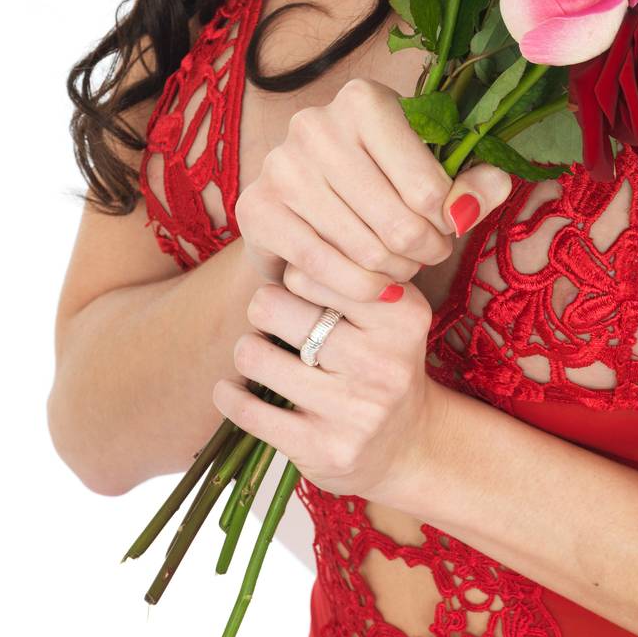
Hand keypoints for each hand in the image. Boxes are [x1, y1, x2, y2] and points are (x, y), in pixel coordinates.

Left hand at [215, 77, 513, 501]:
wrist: (407, 444)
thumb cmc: (384, 352)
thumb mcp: (395, 300)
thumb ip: (371, 247)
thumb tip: (341, 183)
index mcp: (403, 314)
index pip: (314, 265)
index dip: (298, 272)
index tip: (305, 281)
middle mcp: (385, 363)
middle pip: (274, 307)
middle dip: (265, 310)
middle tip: (276, 317)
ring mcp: (355, 413)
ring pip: (255, 355)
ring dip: (249, 352)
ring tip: (263, 352)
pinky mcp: (323, 453)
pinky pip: (246, 410)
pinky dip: (230, 396)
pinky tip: (234, 389)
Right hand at [235, 77, 474, 297]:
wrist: (302, 207)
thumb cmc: (379, 182)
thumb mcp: (432, 171)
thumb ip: (474, 182)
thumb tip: (473, 202)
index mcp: (364, 100)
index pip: (429, 185)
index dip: (449, 220)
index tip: (448, 226)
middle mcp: (316, 124)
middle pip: (399, 222)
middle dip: (425, 252)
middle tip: (428, 256)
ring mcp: (280, 166)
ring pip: (365, 249)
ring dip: (396, 272)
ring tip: (403, 268)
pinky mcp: (257, 209)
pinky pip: (324, 266)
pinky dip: (360, 288)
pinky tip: (376, 286)